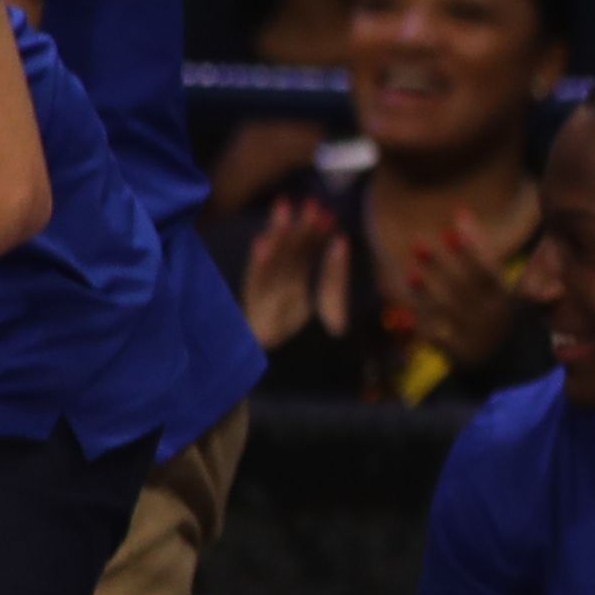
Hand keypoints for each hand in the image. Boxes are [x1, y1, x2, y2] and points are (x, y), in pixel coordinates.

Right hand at [241, 197, 349, 351]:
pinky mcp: (251, 319)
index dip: (315, 237)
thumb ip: (335, 284)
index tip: (326, 212)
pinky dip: (258, 267)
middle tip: (309, 202)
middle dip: (299, 229)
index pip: (306, 261)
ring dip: (278, 237)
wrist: (294, 393)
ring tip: (285, 208)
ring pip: (272, 266)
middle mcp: (280, 298)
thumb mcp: (336, 320)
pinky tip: (263, 244)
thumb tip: (343, 242)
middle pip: (289, 257)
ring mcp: (264, 307)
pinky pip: (254, 289)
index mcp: (298, 298)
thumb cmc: (316, 361)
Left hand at [393, 213, 526, 368]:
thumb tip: (470, 218)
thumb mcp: (518, 296)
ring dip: (427, 291)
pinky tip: (401, 312)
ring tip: (410, 272)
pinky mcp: (459, 354)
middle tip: (418, 240)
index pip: (489, 267)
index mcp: (507, 298)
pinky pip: (436, 336)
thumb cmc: (507, 319)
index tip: (457, 217)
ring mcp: (475, 335)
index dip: (473, 244)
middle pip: (465, 286)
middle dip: (443, 262)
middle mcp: (492, 316)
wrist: (510, 367)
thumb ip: (497, 260)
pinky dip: (419, 324)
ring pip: (448, 310)